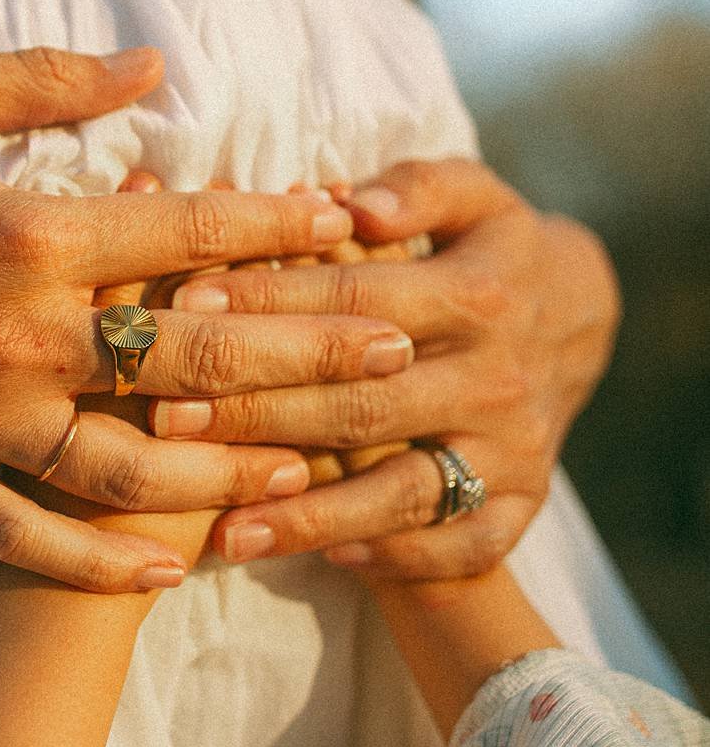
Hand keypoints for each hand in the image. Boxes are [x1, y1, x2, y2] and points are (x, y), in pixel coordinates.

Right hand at [0, 46, 415, 590]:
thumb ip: (43, 79)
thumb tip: (153, 64)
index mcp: (18, 228)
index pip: (188, 230)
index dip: (284, 224)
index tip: (355, 224)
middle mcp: (11, 335)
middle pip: (194, 359)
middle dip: (308, 355)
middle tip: (397, 354)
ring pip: (133, 471)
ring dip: (232, 474)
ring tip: (312, 466)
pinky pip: (28, 538)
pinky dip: (106, 563)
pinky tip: (177, 566)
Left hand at [151, 159, 619, 579]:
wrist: (579, 323)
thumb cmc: (485, 251)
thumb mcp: (471, 196)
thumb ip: (416, 187)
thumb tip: (349, 201)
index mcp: (480, 293)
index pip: (355, 298)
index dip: (269, 299)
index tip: (186, 304)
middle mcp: (498, 378)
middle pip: (362, 404)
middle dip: (259, 416)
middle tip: (167, 423)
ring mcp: (512, 451)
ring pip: (403, 491)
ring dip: (313, 515)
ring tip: (227, 530)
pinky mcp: (521, 506)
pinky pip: (456, 545)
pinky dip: (392, 555)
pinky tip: (322, 559)